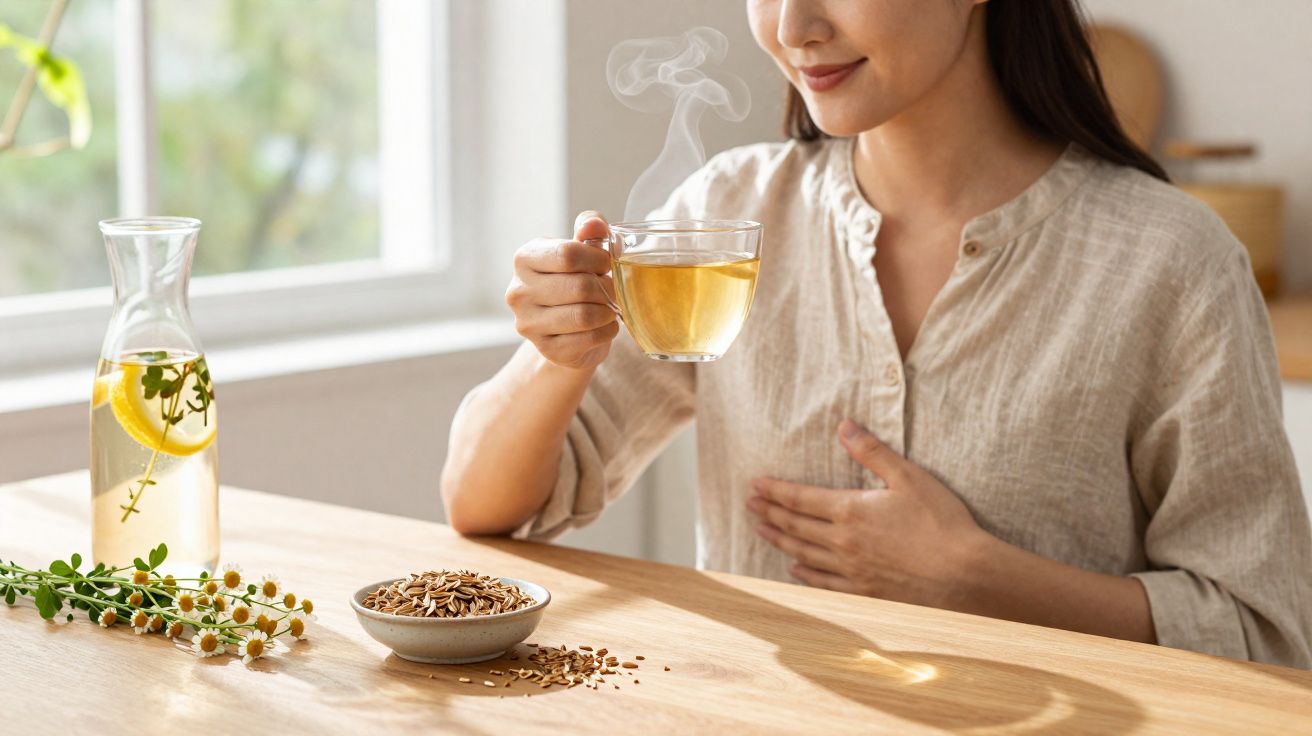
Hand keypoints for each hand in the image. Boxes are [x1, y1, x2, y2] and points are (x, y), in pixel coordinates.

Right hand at [506, 211, 619, 369]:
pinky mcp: (547, 350)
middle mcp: (518, 291)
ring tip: (609, 306)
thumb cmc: (577, 279)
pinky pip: (589, 339)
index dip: (597, 259)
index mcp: (525, 258)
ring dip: (608, 311)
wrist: (567, 329)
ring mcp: (528, 324)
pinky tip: (606, 325)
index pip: (567, 254)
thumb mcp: (584, 249)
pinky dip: (607, 331)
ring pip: (585, 315)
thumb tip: (595, 225)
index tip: (605, 264)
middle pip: (580, 286)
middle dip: (606, 287)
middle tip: (611, 289)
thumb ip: (591, 229)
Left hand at [745, 419, 986, 606]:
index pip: (800, 498)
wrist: (965, 574)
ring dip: (780, 540)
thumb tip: (844, 427)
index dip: (775, 491)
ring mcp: (851, 570)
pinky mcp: (864, 592)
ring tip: (762, 531)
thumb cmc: (941, 522)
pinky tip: (795, 569)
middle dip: (769, 513)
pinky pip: (824, 583)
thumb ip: (872, 452)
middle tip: (749, 504)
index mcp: (850, 511)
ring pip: (804, 554)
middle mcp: (843, 542)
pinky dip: (805, 574)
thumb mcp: (908, 477)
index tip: (755, 485)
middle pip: (795, 526)